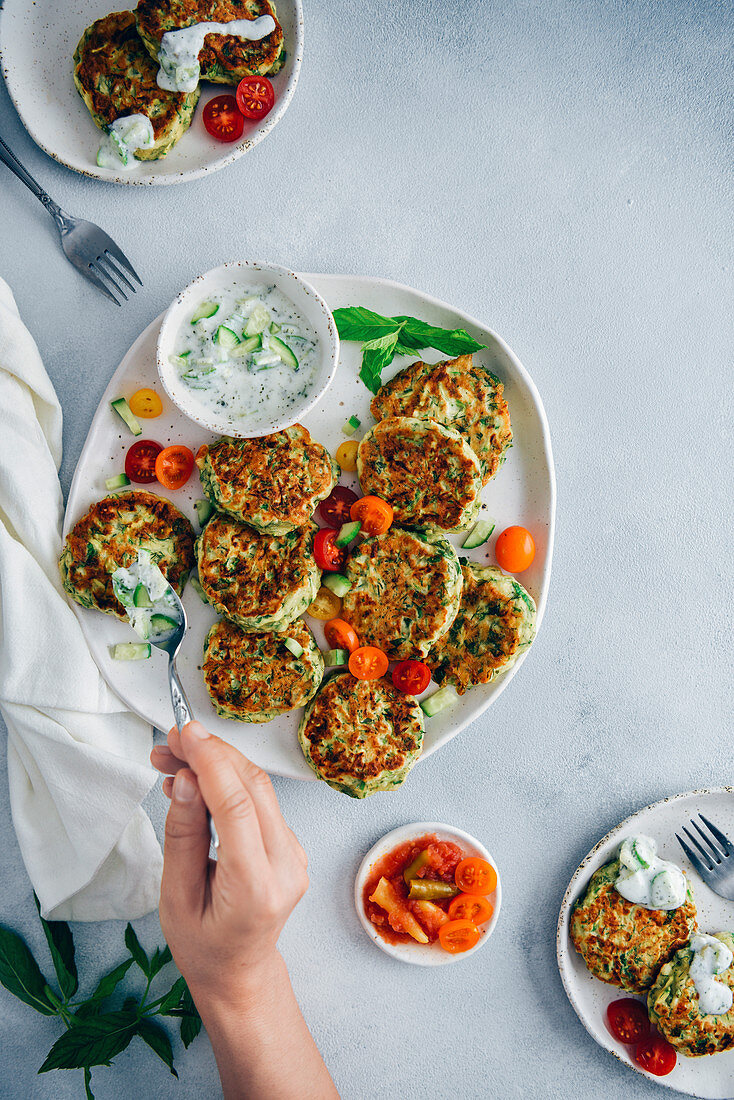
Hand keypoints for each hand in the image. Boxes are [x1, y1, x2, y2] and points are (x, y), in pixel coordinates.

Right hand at [150, 721, 308, 1011]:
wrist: (239, 973)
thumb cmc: (203, 945)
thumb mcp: (176, 897)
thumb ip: (183, 836)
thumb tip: (188, 780)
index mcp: (257, 886)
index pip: (238, 807)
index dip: (212, 763)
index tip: (184, 735)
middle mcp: (286, 865)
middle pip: (254, 787)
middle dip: (211, 753)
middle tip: (170, 742)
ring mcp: (295, 854)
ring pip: (259, 788)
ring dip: (217, 763)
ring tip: (173, 758)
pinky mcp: (291, 844)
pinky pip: (261, 801)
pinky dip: (228, 781)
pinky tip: (196, 781)